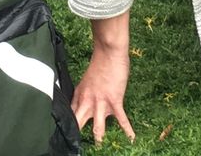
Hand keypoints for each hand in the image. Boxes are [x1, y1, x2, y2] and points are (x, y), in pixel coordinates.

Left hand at [72, 14, 135, 143]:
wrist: (108, 53)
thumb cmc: (99, 64)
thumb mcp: (86, 80)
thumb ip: (84, 94)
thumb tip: (83, 103)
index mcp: (79, 96)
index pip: (71, 115)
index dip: (70, 126)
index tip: (68, 136)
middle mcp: (87, 102)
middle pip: (78, 123)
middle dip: (77, 136)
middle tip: (77, 147)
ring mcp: (100, 103)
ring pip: (97, 128)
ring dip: (99, 140)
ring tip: (99, 149)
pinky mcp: (114, 101)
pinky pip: (122, 120)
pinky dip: (128, 131)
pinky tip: (132, 139)